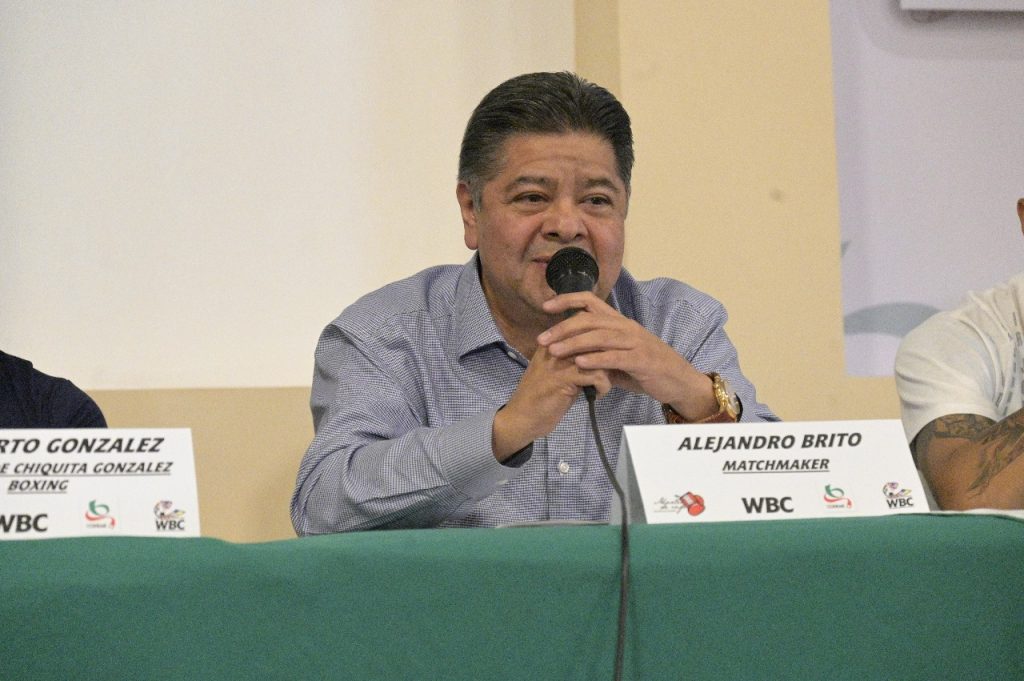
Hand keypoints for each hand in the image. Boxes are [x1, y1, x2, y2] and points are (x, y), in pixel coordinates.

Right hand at [491, 343, 612, 460]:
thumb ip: (576, 358)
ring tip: (600, 386)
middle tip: (607, 375)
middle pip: (594, 338)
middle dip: (608, 358)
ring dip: (607, 374)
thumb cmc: (542, 396)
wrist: (522, 418)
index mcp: (553, 340)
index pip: (585, 326)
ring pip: (598, 357)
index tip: (605, 362)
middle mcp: (555, 344)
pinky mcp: (563, 377)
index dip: (602, 343)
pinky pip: (596, 375)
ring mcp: (558, 360)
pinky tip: (596, 395)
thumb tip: (604, 351)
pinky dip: (603, 386)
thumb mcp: (559, 371)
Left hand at [536, 292, 716, 420]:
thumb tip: (571, 354)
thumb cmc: (646, 369)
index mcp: (619, 322)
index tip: (545, 306)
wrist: (678, 381)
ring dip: (573, 344)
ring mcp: (635, 342)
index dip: (567, 300)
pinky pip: (614, 357)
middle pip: (589, 319)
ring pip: (599, 337)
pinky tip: (579, 363)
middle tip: (542, 339)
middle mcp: (626, 327)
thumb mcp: (619, 356)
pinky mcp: (641, 360)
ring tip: (554, 351)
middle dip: (563, 328)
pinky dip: (595, 359)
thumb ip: (597, 352)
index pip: (591, 301)